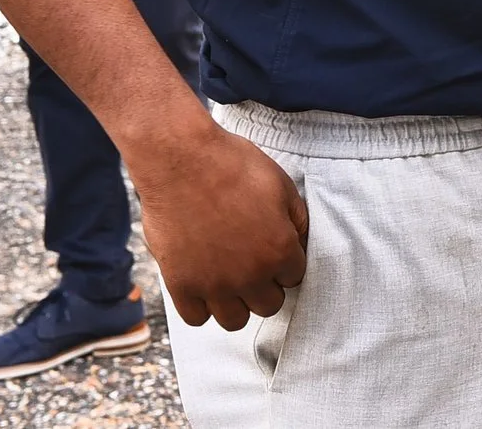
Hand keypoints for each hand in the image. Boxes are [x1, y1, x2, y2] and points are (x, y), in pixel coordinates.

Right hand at [134, 121, 308, 330]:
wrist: (181, 160)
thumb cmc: (232, 166)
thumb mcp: (281, 184)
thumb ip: (296, 220)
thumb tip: (300, 243)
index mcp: (279, 250)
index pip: (295, 277)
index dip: (284, 261)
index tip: (271, 248)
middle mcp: (250, 275)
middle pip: (269, 305)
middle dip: (265, 285)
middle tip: (251, 263)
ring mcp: (214, 284)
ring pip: (235, 321)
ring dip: (236, 302)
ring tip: (229, 278)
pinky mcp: (181, 285)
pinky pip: (196, 318)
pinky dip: (201, 306)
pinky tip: (203, 284)